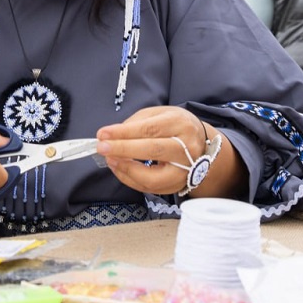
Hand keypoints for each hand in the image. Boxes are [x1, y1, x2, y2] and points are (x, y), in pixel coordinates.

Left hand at [96, 106, 212, 195]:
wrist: (200, 144)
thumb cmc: (175, 126)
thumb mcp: (159, 114)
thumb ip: (136, 122)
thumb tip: (112, 136)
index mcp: (181, 124)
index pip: (149, 129)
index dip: (124, 132)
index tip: (103, 134)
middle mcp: (187, 148)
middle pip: (153, 150)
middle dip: (123, 149)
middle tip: (102, 147)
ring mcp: (185, 171)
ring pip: (153, 177)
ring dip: (126, 170)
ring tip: (110, 160)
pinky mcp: (178, 186)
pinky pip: (150, 188)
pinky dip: (130, 179)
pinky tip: (119, 168)